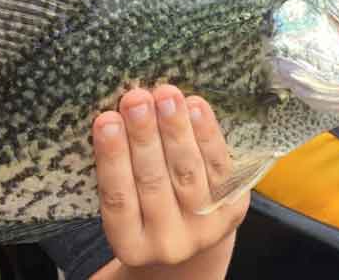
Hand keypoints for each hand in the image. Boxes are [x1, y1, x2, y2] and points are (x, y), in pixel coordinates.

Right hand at [92, 85, 248, 271]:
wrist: (194, 236)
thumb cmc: (148, 205)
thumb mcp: (128, 200)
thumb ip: (120, 165)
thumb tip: (119, 111)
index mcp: (129, 244)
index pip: (117, 198)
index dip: (112, 158)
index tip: (106, 120)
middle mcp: (167, 243)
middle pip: (153, 181)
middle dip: (144, 135)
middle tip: (136, 98)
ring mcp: (203, 228)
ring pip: (187, 172)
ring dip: (175, 129)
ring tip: (165, 95)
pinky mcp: (232, 210)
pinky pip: (220, 167)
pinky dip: (207, 134)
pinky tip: (196, 106)